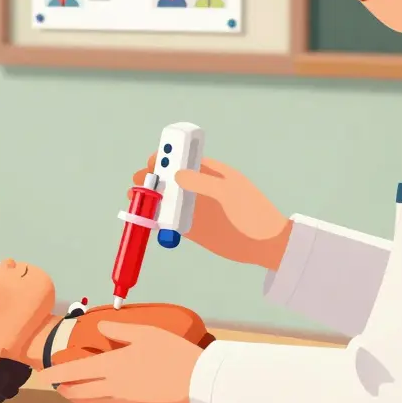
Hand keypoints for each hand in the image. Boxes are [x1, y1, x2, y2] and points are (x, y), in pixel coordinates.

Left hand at [40, 322, 200, 402]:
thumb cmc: (172, 353)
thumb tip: (100, 328)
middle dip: (64, 388)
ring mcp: (123, 402)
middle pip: (78, 393)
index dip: (55, 373)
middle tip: (58, 382)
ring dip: (78, 397)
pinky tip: (99, 396)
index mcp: (112, 366)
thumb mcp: (145, 332)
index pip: (73, 372)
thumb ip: (118, 330)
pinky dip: (96, 402)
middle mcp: (113, 387)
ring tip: (73, 390)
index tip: (43, 374)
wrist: (197, 381)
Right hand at [134, 155, 292, 268]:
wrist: (265, 245)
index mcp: (209, 172)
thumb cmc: (253, 212)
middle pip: (169, 178)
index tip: (153, 161)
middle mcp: (198, 188)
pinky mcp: (192, 228)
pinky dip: (157, 221)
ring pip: (166, 200)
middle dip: (152, 178)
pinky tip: (146, 221)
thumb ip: (202, 182)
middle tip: (139, 182)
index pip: (183, 159)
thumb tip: (176, 174)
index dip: (167, 157)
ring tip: (136, 202)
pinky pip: (169, 222)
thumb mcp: (229, 192)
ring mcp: (194, 208)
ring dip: (150, 200)